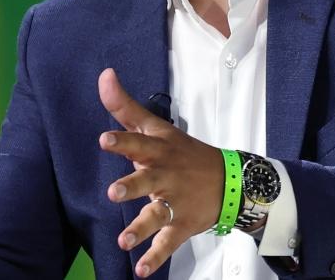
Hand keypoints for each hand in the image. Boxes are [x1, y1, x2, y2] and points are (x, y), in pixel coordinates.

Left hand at [98, 68, 224, 277]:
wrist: (231, 180)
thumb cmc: (182, 152)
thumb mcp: (157, 127)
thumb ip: (125, 106)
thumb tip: (103, 74)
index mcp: (158, 151)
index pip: (138, 142)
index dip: (122, 141)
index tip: (104, 140)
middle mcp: (166, 176)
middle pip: (147, 181)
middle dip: (131, 186)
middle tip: (113, 193)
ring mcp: (176, 202)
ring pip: (157, 216)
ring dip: (140, 228)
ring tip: (124, 241)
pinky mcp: (183, 225)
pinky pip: (168, 244)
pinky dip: (155, 259)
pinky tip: (140, 271)